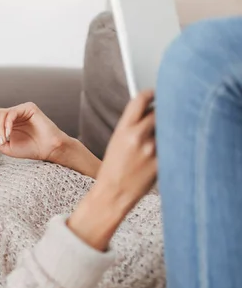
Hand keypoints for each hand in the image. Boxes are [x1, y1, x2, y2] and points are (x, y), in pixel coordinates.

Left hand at [0, 102, 69, 161]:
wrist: (48, 150)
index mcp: (6, 122)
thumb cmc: (30, 149)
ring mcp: (20, 109)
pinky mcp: (28, 108)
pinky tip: (8, 134)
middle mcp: (12, 113)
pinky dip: (7, 124)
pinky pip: (11, 113)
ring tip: (3, 140)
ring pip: (1, 114)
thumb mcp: (6, 148)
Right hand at [66, 90, 156, 250]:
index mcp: (123, 129)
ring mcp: (151, 149)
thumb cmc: (113, 170)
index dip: (151, 93)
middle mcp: (137, 136)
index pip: (141, 100)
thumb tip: (151, 114)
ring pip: (169, 128)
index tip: (156, 93)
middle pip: (159, 111)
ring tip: (159, 140)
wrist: (113, 194)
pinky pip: (173, 146)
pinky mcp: (162, 161)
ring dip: (168, 130)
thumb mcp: (116, 143)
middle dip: (162, 113)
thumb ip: (132, 127)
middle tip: (164, 117)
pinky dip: (172, 147)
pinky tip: (166, 153)